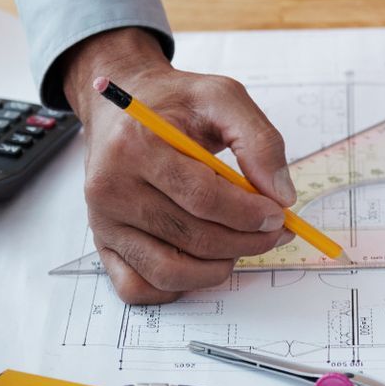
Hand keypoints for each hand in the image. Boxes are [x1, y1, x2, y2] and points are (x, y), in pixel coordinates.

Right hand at [60, 28, 295, 304]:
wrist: (121, 106)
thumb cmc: (172, 103)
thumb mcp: (222, 98)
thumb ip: (259, 140)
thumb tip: (281, 195)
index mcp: (136, 145)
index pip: (202, 197)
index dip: (248, 213)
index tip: (278, 214)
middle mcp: (110, 188)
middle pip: (191, 237)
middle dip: (245, 242)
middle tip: (274, 232)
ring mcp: (103, 222)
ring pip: (169, 271)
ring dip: (218, 267)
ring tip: (240, 244)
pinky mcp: (104, 244)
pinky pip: (139, 288)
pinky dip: (178, 285)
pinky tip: (202, 261)